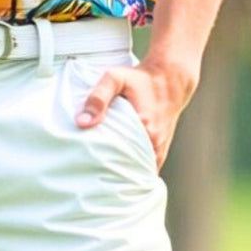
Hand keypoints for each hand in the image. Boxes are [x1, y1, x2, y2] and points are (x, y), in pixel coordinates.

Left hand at [75, 59, 196, 170]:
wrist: (168, 79)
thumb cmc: (139, 78)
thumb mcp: (115, 78)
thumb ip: (98, 97)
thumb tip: (82, 123)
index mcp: (144, 129)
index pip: (118, 159)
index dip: (101, 165)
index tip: (85, 165)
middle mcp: (154, 144)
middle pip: (127, 167)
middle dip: (109, 171)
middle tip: (89, 171)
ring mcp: (159, 149)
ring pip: (138, 170)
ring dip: (122, 171)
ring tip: (100, 172)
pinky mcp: (160, 150)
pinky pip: (146, 167)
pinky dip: (133, 169)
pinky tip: (117, 167)